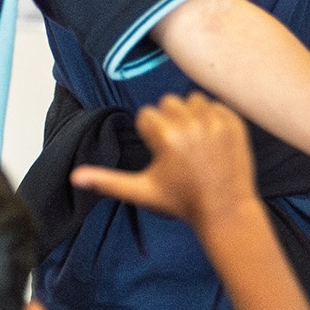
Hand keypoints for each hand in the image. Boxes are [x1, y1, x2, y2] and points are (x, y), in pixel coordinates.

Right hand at [69, 93, 258, 230]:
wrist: (225, 211)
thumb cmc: (182, 202)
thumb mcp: (142, 192)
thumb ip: (107, 181)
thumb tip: (75, 177)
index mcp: (166, 138)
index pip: (147, 114)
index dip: (151, 134)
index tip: (162, 154)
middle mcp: (191, 126)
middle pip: (168, 101)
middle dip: (168, 120)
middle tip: (178, 149)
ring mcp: (216, 124)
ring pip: (192, 99)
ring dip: (190, 115)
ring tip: (194, 143)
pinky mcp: (234, 124)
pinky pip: (215, 105)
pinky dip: (212, 118)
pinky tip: (212, 142)